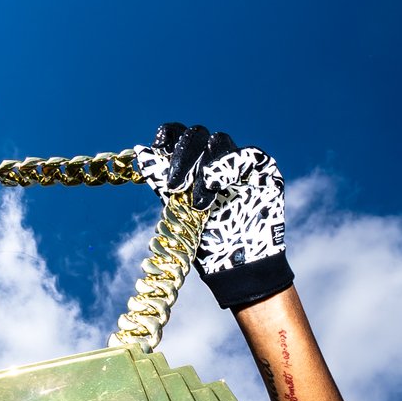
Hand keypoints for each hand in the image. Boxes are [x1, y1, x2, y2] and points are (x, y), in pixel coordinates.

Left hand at [138, 122, 291, 309]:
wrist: (238, 265)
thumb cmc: (206, 240)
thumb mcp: (179, 211)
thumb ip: (162, 180)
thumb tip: (140, 150)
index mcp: (190, 164)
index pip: (178, 134)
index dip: (167, 135)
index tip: (157, 147)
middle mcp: (212, 159)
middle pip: (196, 135)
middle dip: (183, 156)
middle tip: (175, 185)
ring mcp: (237, 163)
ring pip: (219, 141)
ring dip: (205, 168)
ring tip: (201, 202)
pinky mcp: (261, 168)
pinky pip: (247, 154)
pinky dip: (228, 167)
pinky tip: (219, 185)